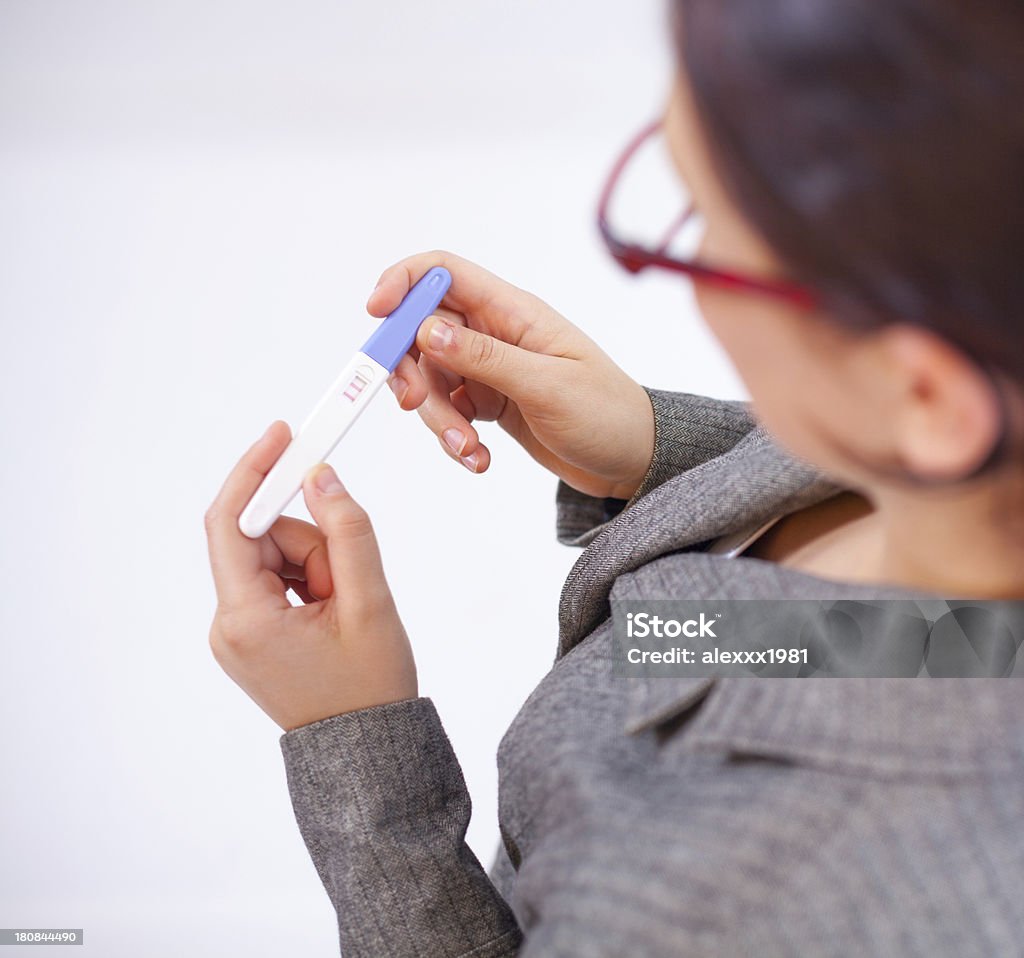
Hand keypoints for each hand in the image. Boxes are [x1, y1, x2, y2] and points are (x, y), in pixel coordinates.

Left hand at [204, 422, 416, 731]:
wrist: (369, 752)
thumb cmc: (372, 686)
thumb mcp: (369, 601)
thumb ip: (346, 529)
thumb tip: (320, 474)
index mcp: (246, 619)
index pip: (231, 522)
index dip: (255, 472)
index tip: (283, 434)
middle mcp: (227, 625)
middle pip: (263, 539)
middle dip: (312, 543)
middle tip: (349, 579)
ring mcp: (237, 633)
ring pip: (275, 558)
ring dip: (318, 565)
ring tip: (347, 608)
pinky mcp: (252, 636)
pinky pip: (277, 581)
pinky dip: (312, 580)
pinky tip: (335, 612)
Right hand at [370, 251, 655, 500]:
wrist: (633, 460)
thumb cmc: (606, 414)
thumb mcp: (547, 386)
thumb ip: (485, 359)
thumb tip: (427, 330)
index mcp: (513, 312)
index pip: (444, 273)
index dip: (403, 283)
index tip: (376, 314)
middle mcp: (496, 333)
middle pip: (423, 333)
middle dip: (412, 373)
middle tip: (418, 408)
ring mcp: (491, 369)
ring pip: (432, 380)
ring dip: (438, 419)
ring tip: (469, 451)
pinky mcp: (491, 402)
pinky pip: (450, 411)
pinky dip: (454, 437)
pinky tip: (478, 459)